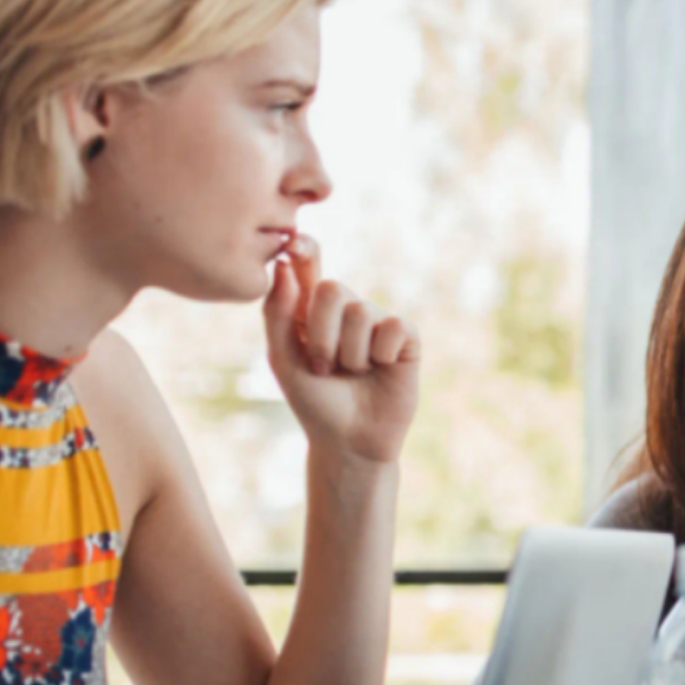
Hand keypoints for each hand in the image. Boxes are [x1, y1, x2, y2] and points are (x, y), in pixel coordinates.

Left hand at [263, 234, 418, 464]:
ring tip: (352, 373)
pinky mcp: (406, 339)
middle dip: (322, 334)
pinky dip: (381, 354)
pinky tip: (382, 370)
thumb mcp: (283, 360)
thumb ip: (278, 313)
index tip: (294, 243)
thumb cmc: (313, 402)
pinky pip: (394, 327)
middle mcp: (347, 310)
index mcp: (312, 310)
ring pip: (361, 312)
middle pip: (334, 289)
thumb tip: (283, 266)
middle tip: (323, 365)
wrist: (348, 441)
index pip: (310, 265)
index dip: (305, 249)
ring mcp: (378, 322)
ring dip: (349, 353)